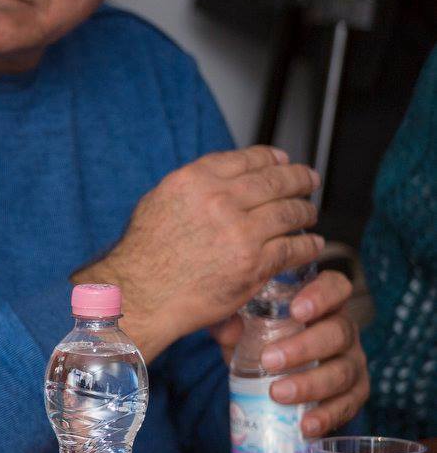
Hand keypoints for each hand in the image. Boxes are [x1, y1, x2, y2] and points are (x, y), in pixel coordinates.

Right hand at [79, 146, 322, 360]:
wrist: (140, 294)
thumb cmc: (143, 255)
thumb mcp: (157, 203)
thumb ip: (191, 189)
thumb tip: (218, 182)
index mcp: (194, 181)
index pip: (247, 159)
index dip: (272, 158)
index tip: (283, 160)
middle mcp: (219, 200)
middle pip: (275, 181)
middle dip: (298, 179)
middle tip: (309, 180)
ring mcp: (239, 232)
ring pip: (289, 212)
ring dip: (306, 211)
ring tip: (309, 214)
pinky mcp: (253, 263)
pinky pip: (293, 248)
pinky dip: (307, 245)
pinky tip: (311, 244)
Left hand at [210, 269, 369, 436]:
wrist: (270, 371)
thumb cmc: (257, 335)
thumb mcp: (240, 323)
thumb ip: (229, 319)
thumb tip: (226, 330)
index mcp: (320, 303)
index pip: (335, 287)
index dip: (322, 296)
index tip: (296, 310)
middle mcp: (342, 329)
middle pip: (339, 332)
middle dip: (305, 348)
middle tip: (270, 361)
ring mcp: (351, 361)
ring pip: (344, 371)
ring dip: (312, 384)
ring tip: (278, 394)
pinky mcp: (353, 392)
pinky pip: (349, 404)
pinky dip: (329, 416)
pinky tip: (307, 426)